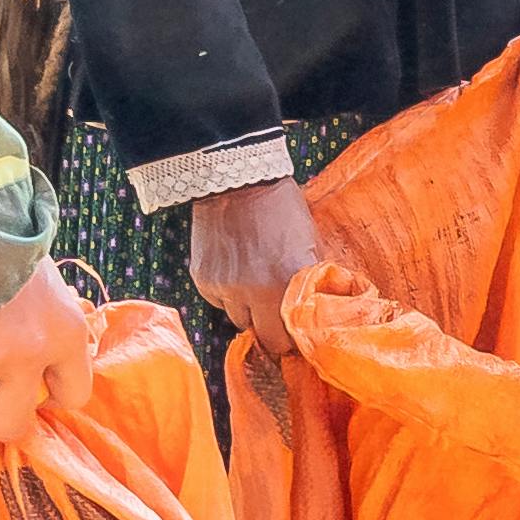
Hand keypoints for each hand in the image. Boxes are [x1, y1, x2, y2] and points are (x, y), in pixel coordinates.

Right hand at [182, 177, 326, 334]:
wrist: (238, 179)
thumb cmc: (281, 208)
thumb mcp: (310, 244)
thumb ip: (311, 283)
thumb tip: (316, 311)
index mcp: (283, 286)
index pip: (285, 340)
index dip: (291, 338)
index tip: (294, 332)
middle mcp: (251, 292)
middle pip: (261, 337)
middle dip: (271, 331)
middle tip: (277, 315)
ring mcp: (223, 286)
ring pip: (238, 319)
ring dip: (248, 310)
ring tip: (255, 284)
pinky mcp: (203, 278)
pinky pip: (218, 300)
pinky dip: (227, 292)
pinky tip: (236, 269)